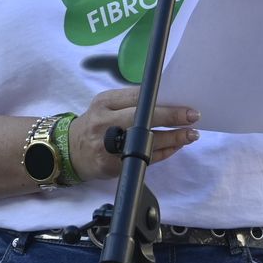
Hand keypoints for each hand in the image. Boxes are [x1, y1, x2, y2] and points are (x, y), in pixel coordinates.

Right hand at [67, 87, 199, 183]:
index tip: (183, 101)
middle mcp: (105, 122)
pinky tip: (176, 146)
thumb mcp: (106, 106)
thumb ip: (130, 102)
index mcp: (105, 102)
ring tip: (190, 135)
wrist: (70, 151)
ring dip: (173, 138)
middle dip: (170, 117)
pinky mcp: (113, 165)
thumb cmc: (96, 124)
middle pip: (142, 118)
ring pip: (146, 141)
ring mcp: (108, 146)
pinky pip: (145, 159)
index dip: (161, 100)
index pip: (137, 97)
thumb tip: (167, 100)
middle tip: (192, 116)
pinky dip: (164, 153)